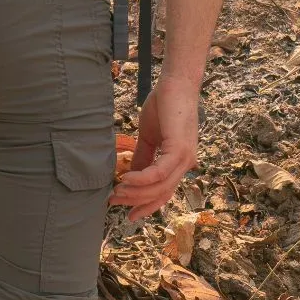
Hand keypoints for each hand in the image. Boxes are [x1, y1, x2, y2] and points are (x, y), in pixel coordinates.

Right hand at [110, 73, 199, 220]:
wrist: (176, 84)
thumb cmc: (164, 105)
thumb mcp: (149, 136)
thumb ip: (143, 157)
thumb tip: (131, 177)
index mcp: (179, 162)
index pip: (164, 192)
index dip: (147, 206)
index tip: (129, 215)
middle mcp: (186, 164)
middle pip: (161, 194)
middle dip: (135, 201)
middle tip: (114, 201)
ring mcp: (185, 158)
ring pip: (160, 187)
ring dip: (136, 192)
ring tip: (116, 191)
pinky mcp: (179, 149)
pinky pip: (159, 173)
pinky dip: (142, 179)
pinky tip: (126, 179)